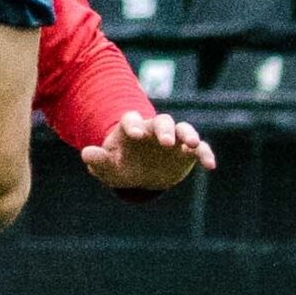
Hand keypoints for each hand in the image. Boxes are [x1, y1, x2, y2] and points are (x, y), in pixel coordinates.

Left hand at [82, 111, 217, 192]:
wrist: (140, 175)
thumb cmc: (121, 165)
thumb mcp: (107, 167)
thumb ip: (98, 160)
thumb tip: (86, 154)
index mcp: (131, 128)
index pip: (131, 119)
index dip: (133, 125)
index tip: (136, 135)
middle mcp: (154, 129)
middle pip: (162, 121)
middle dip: (164, 129)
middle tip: (165, 142)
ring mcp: (173, 139)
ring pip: (183, 129)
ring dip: (188, 134)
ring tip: (192, 144)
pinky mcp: (187, 152)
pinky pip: (199, 149)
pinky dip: (205, 153)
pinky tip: (210, 165)